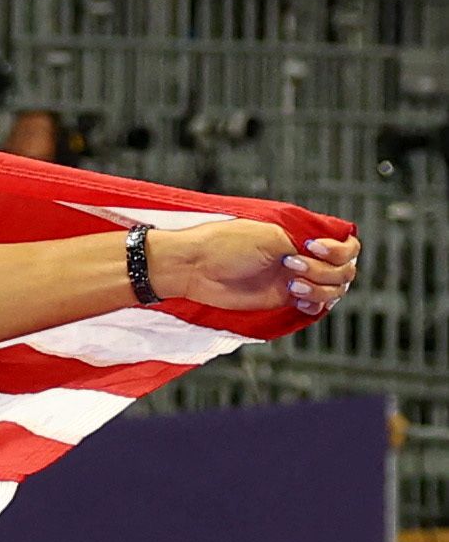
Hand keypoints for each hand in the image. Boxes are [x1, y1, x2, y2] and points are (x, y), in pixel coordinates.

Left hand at [150, 220, 355, 324]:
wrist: (193, 268)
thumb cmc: (225, 244)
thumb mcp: (270, 236)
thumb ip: (303, 243)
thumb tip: (330, 251)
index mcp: (302, 236)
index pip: (346, 244)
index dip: (339, 249)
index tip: (312, 248)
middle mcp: (304, 256)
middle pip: (345, 269)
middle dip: (326, 271)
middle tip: (291, 267)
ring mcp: (295, 277)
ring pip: (334, 289)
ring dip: (320, 289)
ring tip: (292, 287)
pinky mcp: (283, 298)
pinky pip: (315, 305)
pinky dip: (315, 304)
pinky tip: (297, 301)